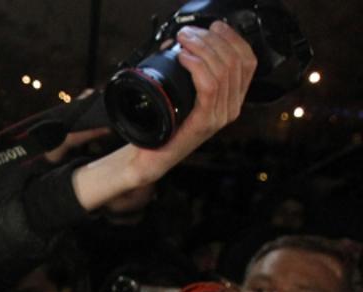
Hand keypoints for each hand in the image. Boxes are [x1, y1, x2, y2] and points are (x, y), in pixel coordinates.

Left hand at [72, 21, 256, 208]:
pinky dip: (197, 67)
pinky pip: (209, 87)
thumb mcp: (182, 96)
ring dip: (202, 49)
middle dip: (212, 39)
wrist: (149, 158)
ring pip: (223, 71)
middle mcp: (230, 108)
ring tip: (184, 41)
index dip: (233, 39)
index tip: (213, 27)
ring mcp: (219, 117)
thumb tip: (181, 44)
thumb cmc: (163, 127)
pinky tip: (184, 58)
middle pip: (235, 61)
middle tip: (189, 33)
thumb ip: (191, 74)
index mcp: (231, 100)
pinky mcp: (204, 123)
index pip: (247, 61)